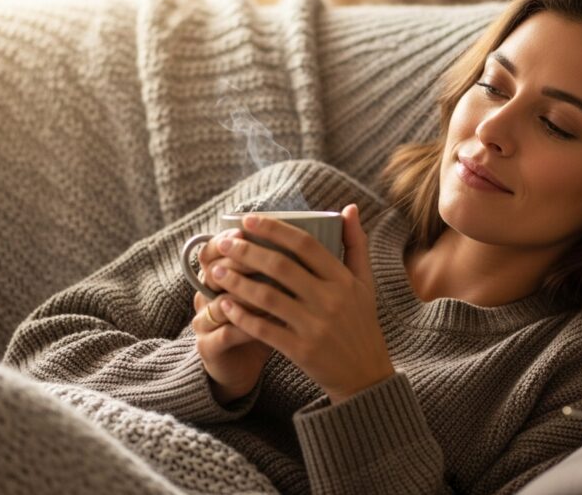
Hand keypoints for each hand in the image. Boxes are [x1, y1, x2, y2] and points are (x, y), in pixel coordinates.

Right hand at [191, 229, 273, 404]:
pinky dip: (249, 325)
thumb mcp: (274, 292)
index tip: (253, 226)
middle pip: (214, 269)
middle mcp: (206, 294)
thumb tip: (312, 233)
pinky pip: (227, 333)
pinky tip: (272, 321)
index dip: (230, 237)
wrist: (242, 366)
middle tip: (270, 255)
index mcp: (217, 275)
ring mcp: (204, 321)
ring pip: (221, 301)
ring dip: (250, 295)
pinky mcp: (208, 347)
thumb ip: (286, 264)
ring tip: (276, 290)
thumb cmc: (265, 322)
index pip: (213, 248)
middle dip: (243, 260)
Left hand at [208, 204, 394, 403]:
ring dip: (238, 282)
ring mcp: (316, 326)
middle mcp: (331, 300)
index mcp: (344, 280)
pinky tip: (225, 305)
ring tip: (216, 272)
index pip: (306, 244)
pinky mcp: (302, 351)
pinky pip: (265, 329)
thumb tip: (349, 207)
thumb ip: (356, 244)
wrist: (365, 374)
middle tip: (224, 243)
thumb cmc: (361, 323)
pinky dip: (242, 316)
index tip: (249, 220)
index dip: (275, 229)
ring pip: (268, 298)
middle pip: (281, 267)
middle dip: (248, 252)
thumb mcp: (365, 282)